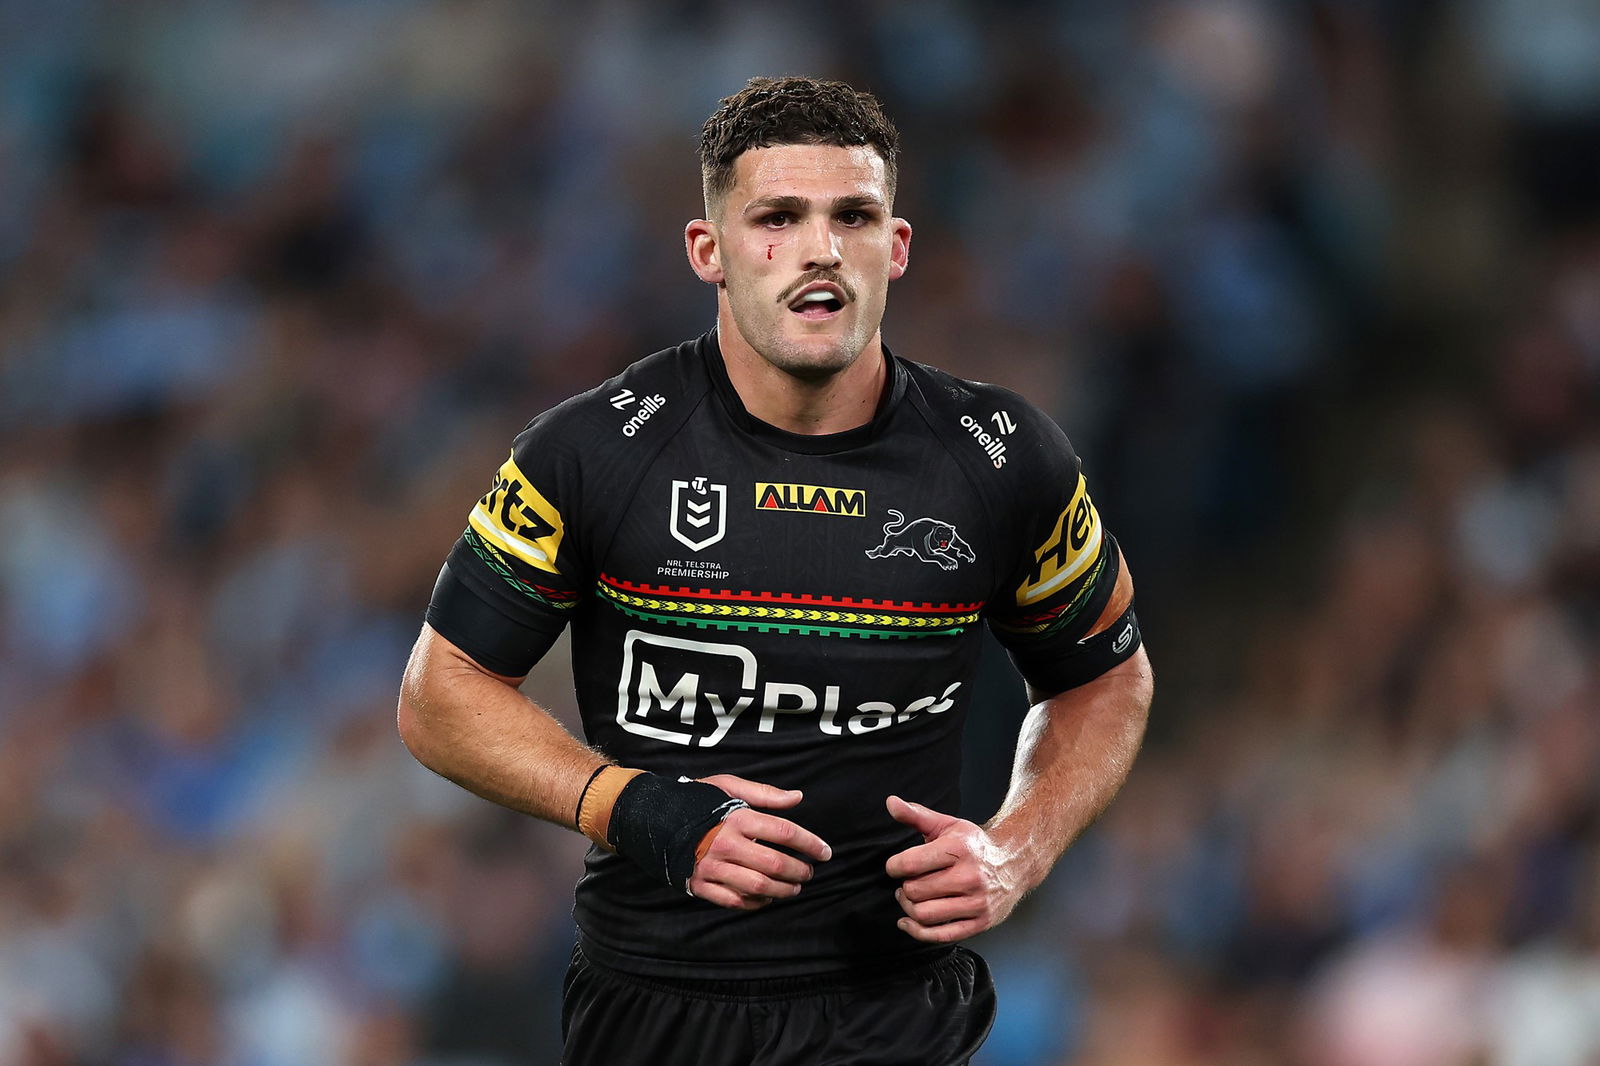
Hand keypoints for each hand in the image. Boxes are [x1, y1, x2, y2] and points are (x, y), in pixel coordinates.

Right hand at [689, 774, 832, 910]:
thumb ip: (764, 793)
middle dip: (800, 871)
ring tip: (794, 888)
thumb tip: (797, 797)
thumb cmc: (694, 800)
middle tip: (809, 872)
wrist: (650, 818)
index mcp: (736, 817)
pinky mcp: (700, 885)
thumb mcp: (727, 786)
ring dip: (783, 891)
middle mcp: (725, 844)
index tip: (825, 851)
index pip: (783, 831)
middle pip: (775, 864)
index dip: (809, 843)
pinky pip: (734, 901)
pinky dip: (755, 903)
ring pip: (758, 887)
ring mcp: (711, 867)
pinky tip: (766, 897)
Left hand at [884, 795, 1020, 941]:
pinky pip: (941, 936)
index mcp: (959, 850)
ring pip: (924, 915)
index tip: (895, 866)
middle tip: (908, 881)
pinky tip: (908, 922)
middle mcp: (969, 877)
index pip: (910, 864)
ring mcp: (977, 902)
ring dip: (908, 908)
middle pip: (915, 891)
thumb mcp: (947, 824)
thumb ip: (916, 815)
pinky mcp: (980, 922)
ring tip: (911, 897)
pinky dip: (918, 932)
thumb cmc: (974, 845)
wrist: (1014, 863)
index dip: (893, 866)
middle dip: (904, 886)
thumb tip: (890, 802)